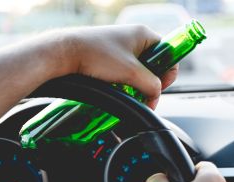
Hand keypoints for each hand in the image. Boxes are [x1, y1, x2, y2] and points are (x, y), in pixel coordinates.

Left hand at [53, 25, 178, 108]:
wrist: (66, 52)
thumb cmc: (98, 56)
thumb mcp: (131, 72)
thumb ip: (151, 84)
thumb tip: (157, 93)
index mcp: (144, 34)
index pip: (168, 53)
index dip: (168, 72)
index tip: (160, 87)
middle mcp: (134, 37)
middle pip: (154, 63)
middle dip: (151, 82)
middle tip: (144, 95)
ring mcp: (121, 45)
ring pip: (139, 69)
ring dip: (137, 83)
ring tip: (129, 93)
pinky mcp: (110, 54)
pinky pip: (126, 69)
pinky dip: (126, 81)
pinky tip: (118, 88)